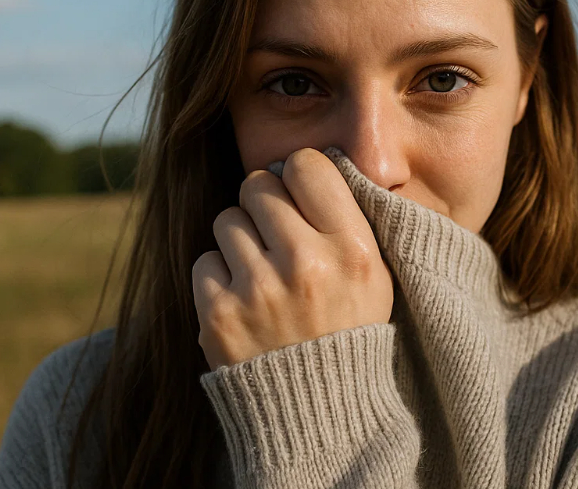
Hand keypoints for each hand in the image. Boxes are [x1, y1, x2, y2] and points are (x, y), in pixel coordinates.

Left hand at [192, 147, 393, 369]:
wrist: (319, 414)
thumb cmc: (347, 331)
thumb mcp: (373, 275)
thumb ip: (345, 219)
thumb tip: (300, 164)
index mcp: (353, 249)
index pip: (307, 166)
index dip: (297, 176)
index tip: (298, 196)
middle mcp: (307, 264)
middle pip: (258, 185)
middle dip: (263, 206)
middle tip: (276, 237)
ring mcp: (260, 290)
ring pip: (227, 221)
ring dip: (240, 242)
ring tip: (263, 276)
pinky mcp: (220, 315)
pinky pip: (204, 261)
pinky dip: (219, 279)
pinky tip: (244, 303)